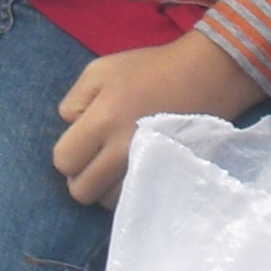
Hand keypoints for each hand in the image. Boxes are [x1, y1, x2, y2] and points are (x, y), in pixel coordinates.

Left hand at [51, 32, 262, 206]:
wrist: (206, 75)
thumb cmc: (150, 69)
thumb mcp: (100, 69)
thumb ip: (73, 101)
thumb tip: (69, 131)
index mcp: (102, 120)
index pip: (64, 161)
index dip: (70, 153)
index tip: (84, 141)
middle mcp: (122, 150)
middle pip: (82, 191)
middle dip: (84, 176)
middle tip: (99, 157)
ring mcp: (146, 168)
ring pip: (107, 202)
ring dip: (108, 187)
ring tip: (121, 162)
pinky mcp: (166, 177)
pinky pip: (135, 199)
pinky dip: (130, 189)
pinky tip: (137, 169)